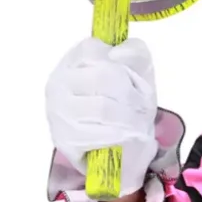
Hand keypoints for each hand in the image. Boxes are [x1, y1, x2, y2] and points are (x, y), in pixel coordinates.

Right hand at [45, 36, 159, 191]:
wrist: (119, 151)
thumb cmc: (125, 107)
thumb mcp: (137, 74)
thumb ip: (135, 54)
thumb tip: (120, 53)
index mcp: (74, 60)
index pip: (95, 50)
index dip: (123, 66)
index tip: (133, 81)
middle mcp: (59, 82)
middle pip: (104, 77)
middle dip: (132, 95)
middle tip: (143, 109)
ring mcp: (58, 111)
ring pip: (104, 107)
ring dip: (131, 118)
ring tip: (138, 125)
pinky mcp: (64, 139)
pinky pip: (99, 134)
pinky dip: (121, 137)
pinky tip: (126, 138)